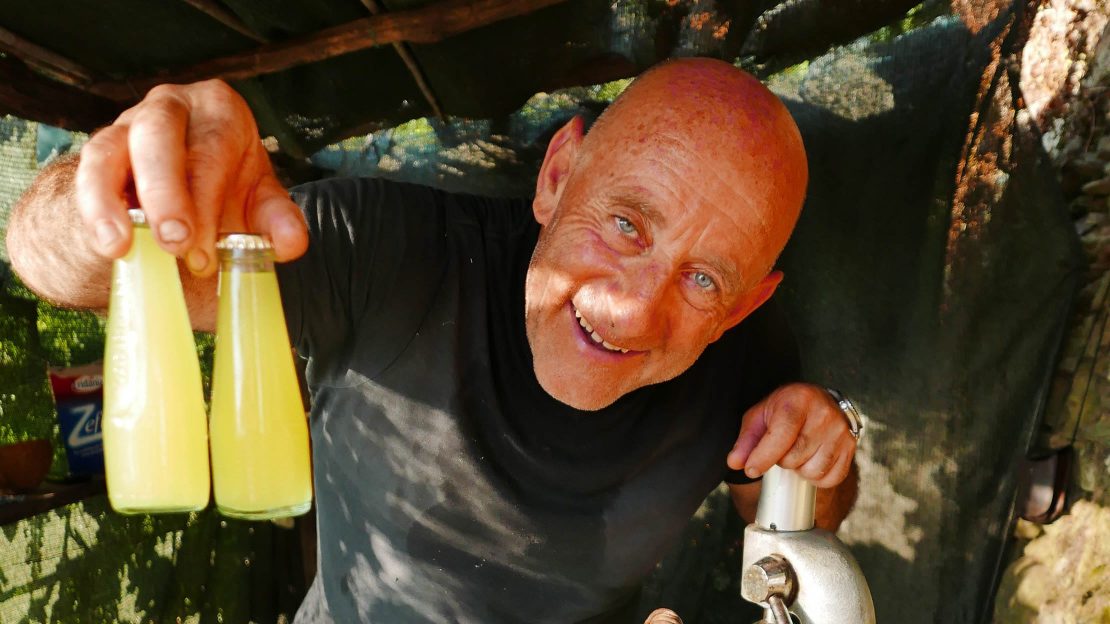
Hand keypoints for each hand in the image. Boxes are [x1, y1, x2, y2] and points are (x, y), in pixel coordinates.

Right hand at [75, 79, 306, 275]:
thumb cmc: (228, 187)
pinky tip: (107, 243)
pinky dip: (94, 209)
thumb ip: (279, 221)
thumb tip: (292, 243)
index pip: (212, 146)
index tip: (204, 253)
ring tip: (121, 247)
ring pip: (111, 149)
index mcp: (220, 109)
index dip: (207, 201)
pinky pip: (87, 173)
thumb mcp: (260, 202)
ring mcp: (129, 123)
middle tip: (174, 244)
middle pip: (159, 136)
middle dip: (166, 193)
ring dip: (113, 201)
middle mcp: (172, 105)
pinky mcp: (100, 150)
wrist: (182, 191)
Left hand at [727, 383, 856, 488]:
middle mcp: (825, 414)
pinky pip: (830, 479)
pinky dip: (817, 477)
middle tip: (782, 448)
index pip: (781, 435)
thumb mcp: (760, 417)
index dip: (763, 456)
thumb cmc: (784, 410)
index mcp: (799, 399)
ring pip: (812, 471)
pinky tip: (812, 460)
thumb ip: (746, 440)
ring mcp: (841, 432)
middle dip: (781, 460)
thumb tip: (735, 462)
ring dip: (799, 469)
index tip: (751, 470)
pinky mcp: (851, 448)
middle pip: (794, 458)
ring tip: (798, 452)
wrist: (818, 402)